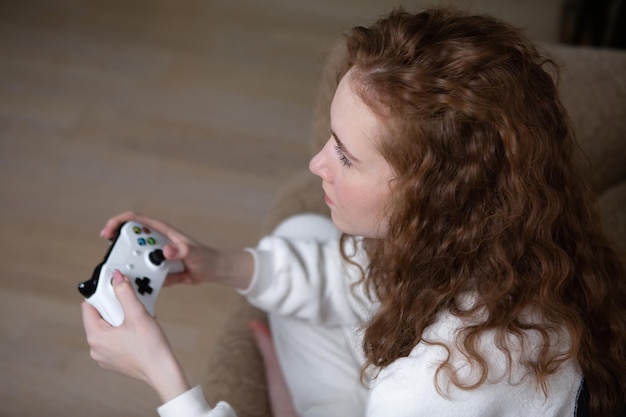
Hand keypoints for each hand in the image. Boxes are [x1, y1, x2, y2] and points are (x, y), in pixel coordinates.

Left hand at [82, 270, 189, 402]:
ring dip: (121, 319)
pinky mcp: (114, 360)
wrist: (162, 371)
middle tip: (132, 308)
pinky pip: (114, 339)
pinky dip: (124, 331)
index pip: (89, 306)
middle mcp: (95, 348)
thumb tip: (116, 277)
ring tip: (137, 321)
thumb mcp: (137, 314)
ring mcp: (104, 356)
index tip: (116, 289)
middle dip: (115, 307)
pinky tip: (138, 331)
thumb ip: (125, 293)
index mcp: (95, 337)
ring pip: (108, 327)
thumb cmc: (150, 347)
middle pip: (99, 316)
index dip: (102, 294)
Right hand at [100, 211, 252, 287]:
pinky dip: (140, 280)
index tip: (107, 232)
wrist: (212, 271)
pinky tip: (140, 287)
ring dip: (130, 267)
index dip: (118, 222)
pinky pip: (144, 273)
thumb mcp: (193, 253)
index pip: (135, 220)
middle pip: (130, 240)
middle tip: (115, 260)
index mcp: (162, 231)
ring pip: (135, 259)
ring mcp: (155, 255)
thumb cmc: (205, 256)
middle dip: (119, 248)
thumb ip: (180, 251)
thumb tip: (165, 251)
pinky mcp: (157, 269)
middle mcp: (156, 241)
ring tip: (131, 276)